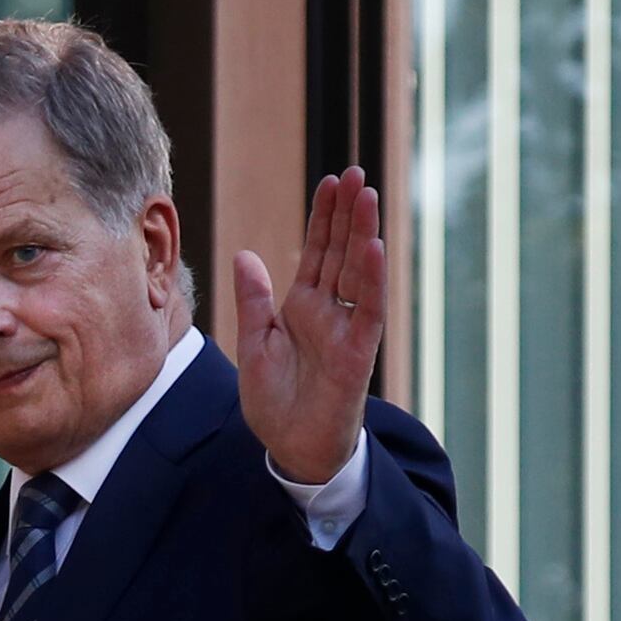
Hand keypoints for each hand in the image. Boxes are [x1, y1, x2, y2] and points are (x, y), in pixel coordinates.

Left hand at [234, 167, 386, 486]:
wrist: (291, 448)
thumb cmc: (276, 401)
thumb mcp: (254, 344)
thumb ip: (253, 301)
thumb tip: (245, 255)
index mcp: (302, 307)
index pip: (317, 252)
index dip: (323, 218)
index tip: (330, 181)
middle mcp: (329, 311)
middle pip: (340, 252)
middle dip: (346, 213)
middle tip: (353, 173)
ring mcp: (346, 329)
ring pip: (358, 272)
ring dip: (363, 234)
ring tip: (366, 195)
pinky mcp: (357, 353)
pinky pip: (368, 311)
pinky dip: (372, 281)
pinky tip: (375, 249)